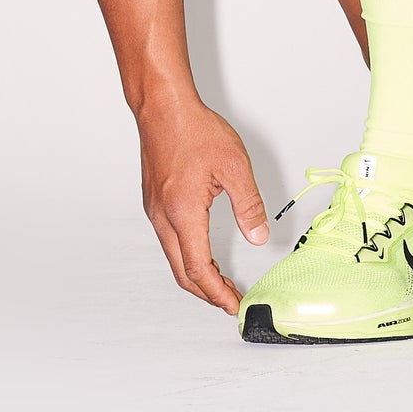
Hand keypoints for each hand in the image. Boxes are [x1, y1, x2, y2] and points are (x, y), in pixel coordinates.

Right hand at [137, 94, 269, 311]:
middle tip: (229, 300)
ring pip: (173, 257)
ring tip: (220, 280)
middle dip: (206, 292)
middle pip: (182, 272)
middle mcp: (163, 217)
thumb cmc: (193, 130)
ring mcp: (155, 210)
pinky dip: (187, 255)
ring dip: (196, 274)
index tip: (233, 304)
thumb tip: (258, 237)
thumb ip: (248, 206)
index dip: (217, 293)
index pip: (199, 269)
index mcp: (183, 213)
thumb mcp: (234, 166)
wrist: (162, 107)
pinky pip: (169, 240)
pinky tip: (202, 250)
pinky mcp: (155, 201)